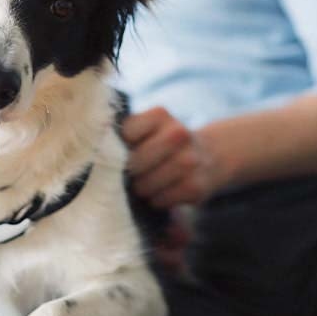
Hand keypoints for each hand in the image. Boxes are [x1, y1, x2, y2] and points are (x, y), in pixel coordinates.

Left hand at [121, 107, 237, 208]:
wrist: (208, 155)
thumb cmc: (163, 144)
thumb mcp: (147, 128)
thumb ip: (126, 135)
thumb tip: (109, 151)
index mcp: (160, 115)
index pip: (127, 133)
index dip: (122, 144)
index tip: (127, 147)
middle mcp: (178, 134)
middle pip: (136, 161)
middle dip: (131, 171)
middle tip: (134, 172)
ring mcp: (189, 160)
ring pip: (147, 184)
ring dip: (143, 188)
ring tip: (146, 184)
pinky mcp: (195, 186)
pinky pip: (161, 200)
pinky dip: (157, 200)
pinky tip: (161, 193)